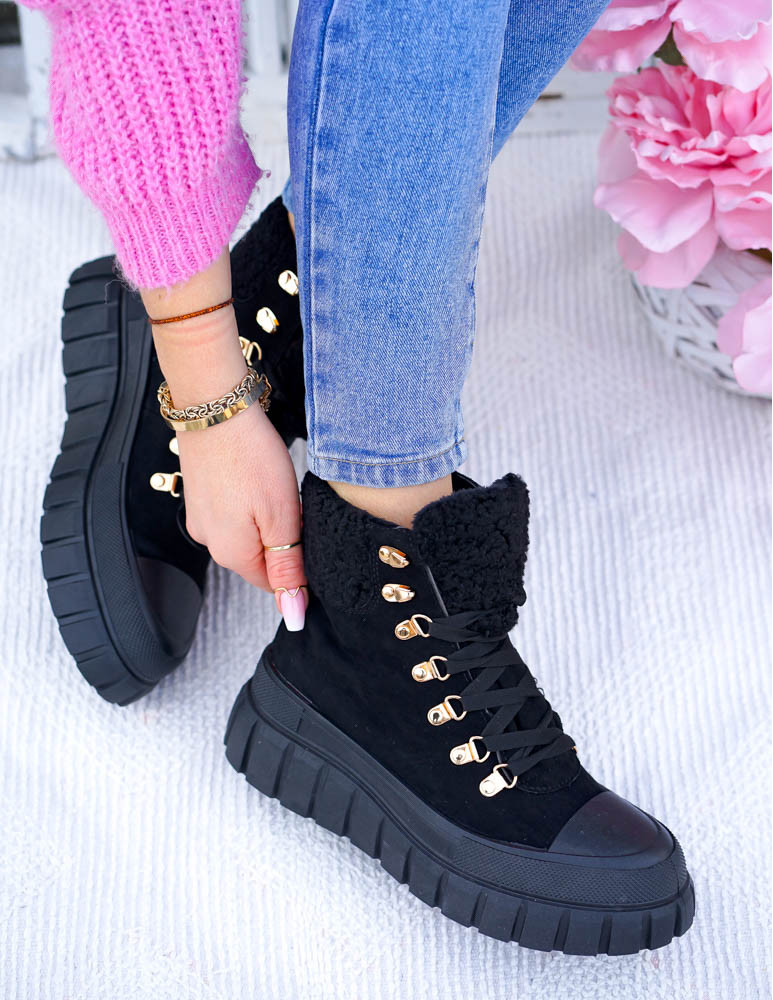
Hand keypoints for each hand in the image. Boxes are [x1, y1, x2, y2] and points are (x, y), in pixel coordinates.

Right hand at [142, 250, 306, 630]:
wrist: (214, 404)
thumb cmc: (251, 457)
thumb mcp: (281, 517)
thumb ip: (287, 569)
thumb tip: (292, 616)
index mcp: (232, 554)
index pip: (274, 584)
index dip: (298, 569)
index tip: (312, 538)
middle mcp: (209, 542)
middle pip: (259, 559)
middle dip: (283, 542)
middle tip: (297, 506)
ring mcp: (200, 517)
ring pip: (247, 534)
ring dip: (267, 520)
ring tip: (277, 488)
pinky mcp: (199, 493)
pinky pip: (232, 512)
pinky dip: (250, 502)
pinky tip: (258, 479)